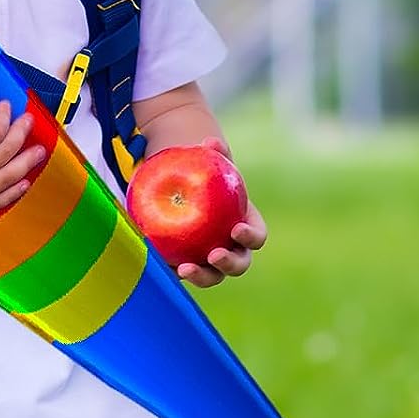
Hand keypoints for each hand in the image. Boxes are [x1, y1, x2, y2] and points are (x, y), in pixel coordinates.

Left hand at [176, 135, 265, 286]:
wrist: (186, 190)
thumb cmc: (207, 177)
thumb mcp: (212, 164)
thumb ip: (215, 153)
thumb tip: (212, 141)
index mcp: (246, 226)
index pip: (257, 237)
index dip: (251, 237)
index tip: (236, 230)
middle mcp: (233, 249)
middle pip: (239, 264)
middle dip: (229, 264)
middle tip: (214, 255)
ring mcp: (212, 261)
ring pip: (213, 276)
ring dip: (202, 276)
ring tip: (185, 269)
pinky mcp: (190, 264)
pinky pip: (184, 271)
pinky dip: (174, 270)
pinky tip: (161, 264)